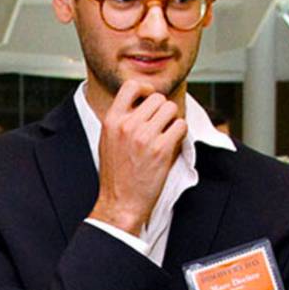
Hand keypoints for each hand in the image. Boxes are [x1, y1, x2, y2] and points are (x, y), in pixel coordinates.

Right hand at [90, 79, 186, 234]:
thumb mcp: (107, 141)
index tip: (149, 97)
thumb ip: (121, 120)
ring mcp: (145, 137)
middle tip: (161, 125)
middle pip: (157, 98)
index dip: (145, 89)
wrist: (120, 203)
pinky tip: (172, 143)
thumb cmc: (115, 176)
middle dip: (162, 110)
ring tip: (166, 135)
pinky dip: (181, 133)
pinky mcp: (162, 149)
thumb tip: (140, 102)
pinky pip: (181, 126)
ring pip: (171, 109)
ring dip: (173, 120)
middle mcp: (128, 125)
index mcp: (112, 121)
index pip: (131, 86)